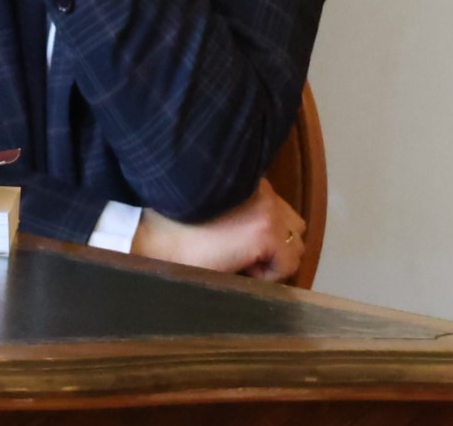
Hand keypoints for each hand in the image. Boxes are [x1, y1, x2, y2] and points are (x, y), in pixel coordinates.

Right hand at [131, 180, 304, 280]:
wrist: (157, 239)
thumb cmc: (176, 230)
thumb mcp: (213, 209)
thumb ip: (239, 210)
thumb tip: (263, 240)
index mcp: (246, 178)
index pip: (276, 209)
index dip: (262, 234)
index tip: (239, 246)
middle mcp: (262, 188)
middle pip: (293, 225)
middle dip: (275, 245)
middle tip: (244, 256)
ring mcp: (268, 209)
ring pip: (295, 244)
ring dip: (273, 259)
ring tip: (241, 261)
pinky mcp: (267, 231)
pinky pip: (288, 264)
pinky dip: (269, 274)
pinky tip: (239, 266)